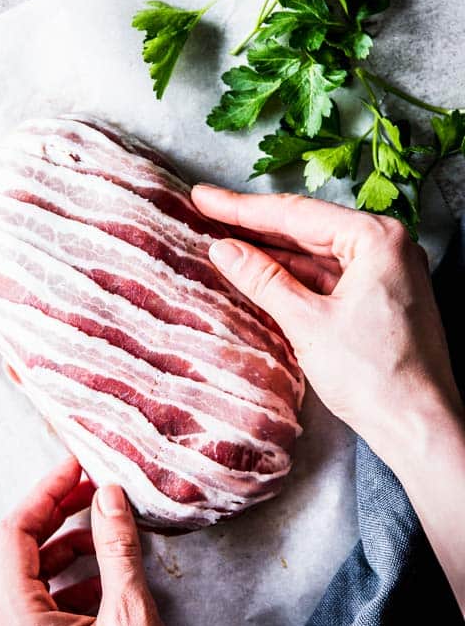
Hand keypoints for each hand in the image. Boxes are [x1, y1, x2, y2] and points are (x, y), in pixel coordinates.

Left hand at [0, 457, 182, 625]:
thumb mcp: (131, 617)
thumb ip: (116, 550)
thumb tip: (109, 494)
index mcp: (20, 623)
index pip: (15, 534)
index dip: (45, 492)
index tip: (75, 465)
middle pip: (22, 550)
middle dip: (58, 513)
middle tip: (94, 488)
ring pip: (36, 573)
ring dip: (70, 543)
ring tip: (107, 530)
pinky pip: (49, 599)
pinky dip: (76, 575)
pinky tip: (108, 575)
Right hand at [191, 186, 462, 469]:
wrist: (419, 428)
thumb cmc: (375, 376)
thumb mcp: (307, 322)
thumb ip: (263, 280)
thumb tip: (223, 249)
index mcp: (377, 238)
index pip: (296, 214)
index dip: (242, 208)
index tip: (205, 197)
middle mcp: (387, 246)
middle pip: (306, 228)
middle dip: (255, 226)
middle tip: (207, 211)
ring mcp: (385, 272)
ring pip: (315, 253)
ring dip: (271, 252)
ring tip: (225, 241)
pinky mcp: (380, 298)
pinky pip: (328, 276)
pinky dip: (294, 276)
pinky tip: (260, 274)